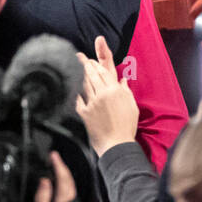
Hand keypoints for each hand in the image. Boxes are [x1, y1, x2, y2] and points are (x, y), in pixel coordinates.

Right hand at [28, 150, 75, 201]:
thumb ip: (42, 200)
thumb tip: (45, 181)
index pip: (63, 180)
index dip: (59, 166)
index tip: (53, 155)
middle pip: (69, 182)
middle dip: (62, 168)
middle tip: (53, 157)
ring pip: (71, 188)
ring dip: (63, 176)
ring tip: (54, 167)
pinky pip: (69, 195)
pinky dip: (64, 186)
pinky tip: (57, 185)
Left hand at [75, 36, 139, 156]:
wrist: (117, 144)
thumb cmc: (127, 127)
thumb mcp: (132, 107)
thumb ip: (126, 91)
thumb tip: (123, 80)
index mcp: (116, 91)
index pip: (104, 72)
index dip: (96, 64)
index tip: (91, 60)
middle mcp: (103, 94)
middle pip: (92, 75)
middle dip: (84, 64)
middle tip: (78, 57)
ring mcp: (93, 103)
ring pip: (84, 84)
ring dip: (79, 74)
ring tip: (74, 66)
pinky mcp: (85, 113)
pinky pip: (78, 99)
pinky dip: (74, 92)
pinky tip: (70, 85)